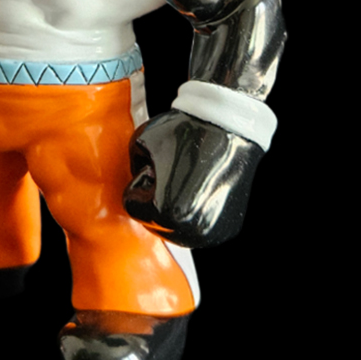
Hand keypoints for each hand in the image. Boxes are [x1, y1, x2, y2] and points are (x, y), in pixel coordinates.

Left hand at [123, 108, 263, 248]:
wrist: (229, 126)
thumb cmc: (184, 132)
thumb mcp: (141, 142)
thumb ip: (131, 167)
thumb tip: (134, 184)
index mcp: (165, 213)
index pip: (132, 206)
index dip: (141, 181)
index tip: (157, 166)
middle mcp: (191, 231)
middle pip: (154, 222)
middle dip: (156, 200)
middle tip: (171, 173)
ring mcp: (212, 233)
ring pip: (177, 230)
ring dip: (174, 210)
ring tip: (186, 180)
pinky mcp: (227, 230)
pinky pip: (199, 229)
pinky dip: (195, 214)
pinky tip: (201, 188)